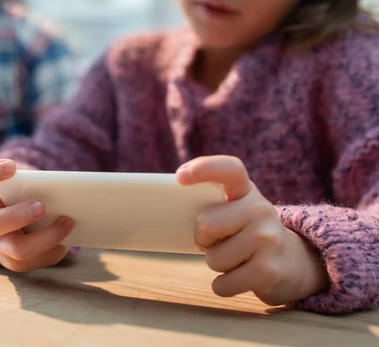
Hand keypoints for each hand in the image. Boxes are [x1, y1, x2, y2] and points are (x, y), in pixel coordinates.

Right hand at [0, 159, 73, 271]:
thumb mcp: (28, 189)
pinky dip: (57, 247)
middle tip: (41, 207)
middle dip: (17, 216)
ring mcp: (0, 246)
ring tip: (67, 223)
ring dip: (45, 237)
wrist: (23, 229)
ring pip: (17, 249)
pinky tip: (68, 239)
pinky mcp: (17, 263)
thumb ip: (40, 187)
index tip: (12, 167)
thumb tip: (70, 190)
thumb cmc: (28, 199)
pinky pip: (38, 259)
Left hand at [176, 155, 328, 305]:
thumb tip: (162, 209)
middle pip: (206, 224)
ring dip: (216, 263)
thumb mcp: (235, 209)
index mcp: (246, 191)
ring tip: (234, 257)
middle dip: (202, 239)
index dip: (204, 168)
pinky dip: (222, 286)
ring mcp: (268, 239)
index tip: (180, 177)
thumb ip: (209, 203)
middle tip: (216, 241)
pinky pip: (222, 284)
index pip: (230, 169)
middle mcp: (260, 209)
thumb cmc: (245, 233)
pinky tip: (238, 276)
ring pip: (213, 258)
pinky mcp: (269, 270)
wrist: (292, 262)